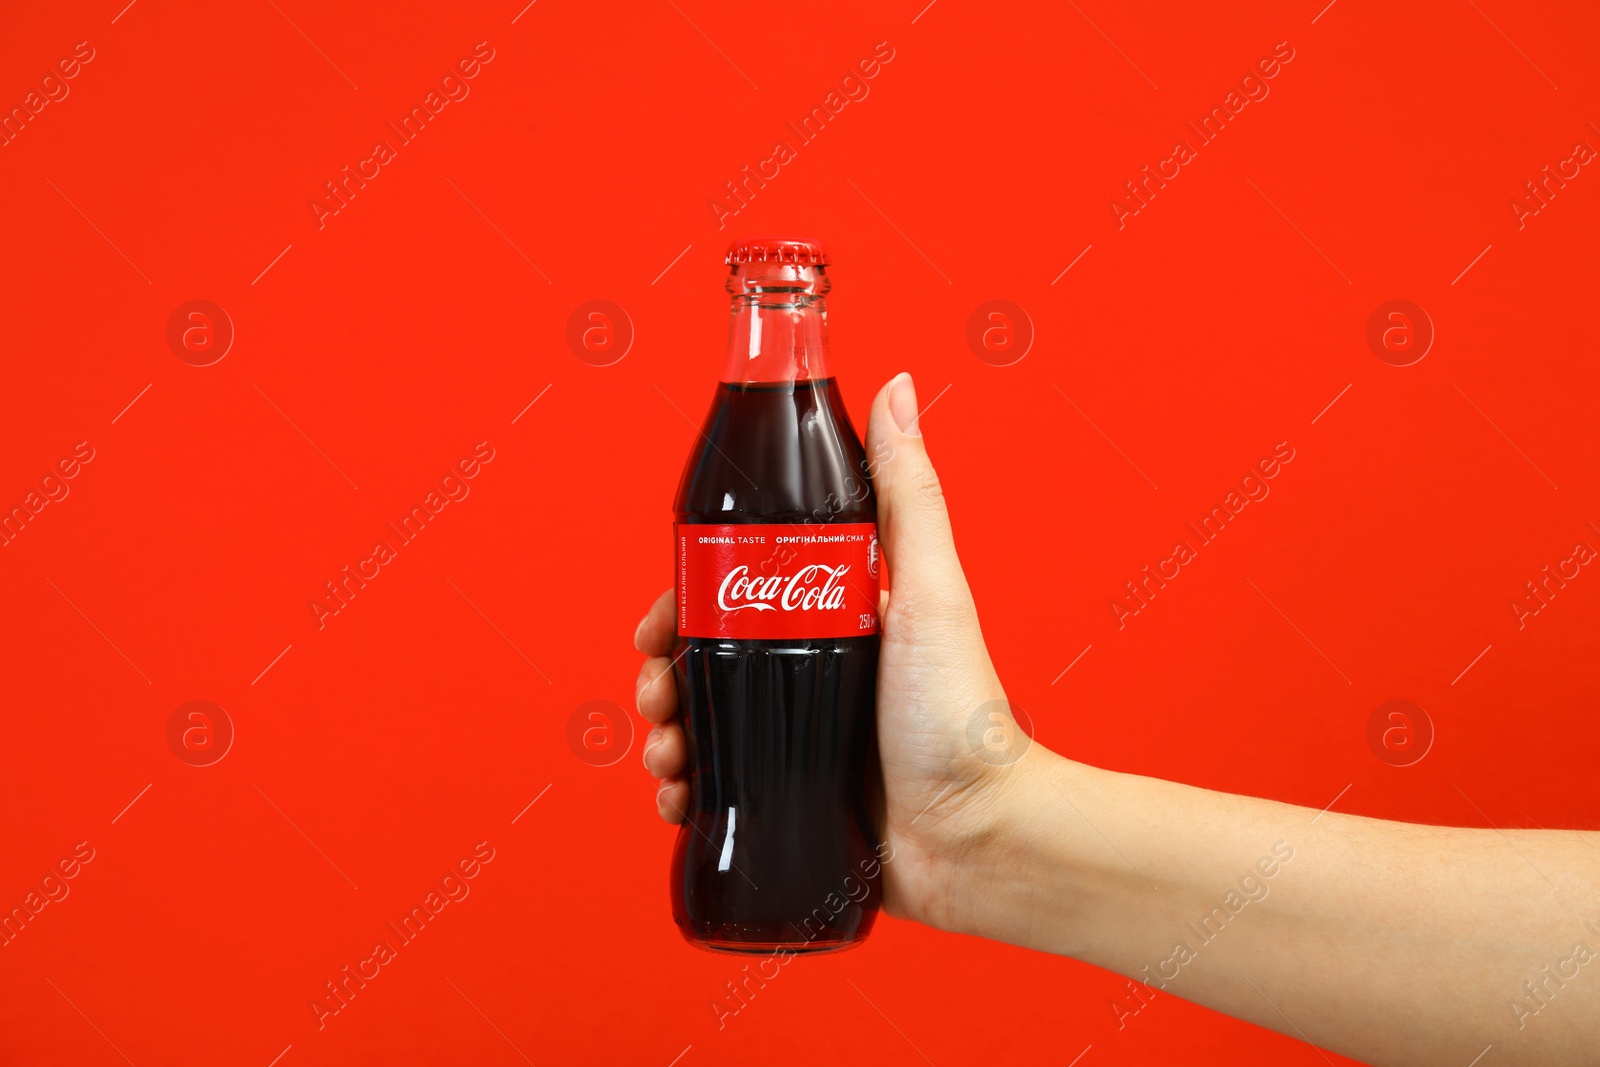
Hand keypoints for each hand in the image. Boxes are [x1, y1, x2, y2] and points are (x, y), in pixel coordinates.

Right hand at [633, 372, 1037, 933]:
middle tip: (655, 695)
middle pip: (705, 657)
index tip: (656, 619)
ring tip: (666, 756)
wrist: (978, 838)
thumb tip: (894, 387)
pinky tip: (678, 798)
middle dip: (662, 673)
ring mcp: (799, 738)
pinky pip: (717, 787)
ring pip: (701, 721)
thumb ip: (907, 494)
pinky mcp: (791, 797)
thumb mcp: (929, 592)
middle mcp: (813, 672)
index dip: (683, 600)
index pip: (736, 590)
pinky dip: (684, 789)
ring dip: (664, 732)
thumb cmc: (963, 715)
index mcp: (834, 616)